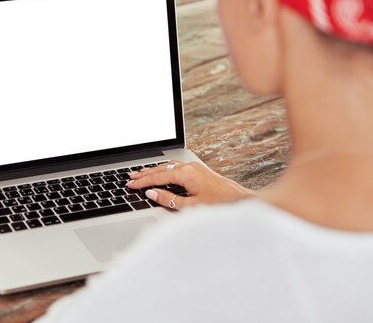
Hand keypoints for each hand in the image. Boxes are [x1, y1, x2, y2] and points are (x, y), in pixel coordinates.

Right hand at [127, 160, 254, 208]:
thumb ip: (168, 199)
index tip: (130, 185)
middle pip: (160, 169)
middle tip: (130, 177)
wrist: (243, 201)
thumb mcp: (190, 206)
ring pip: (168, 166)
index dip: (142, 182)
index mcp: (186, 174)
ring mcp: (195, 167)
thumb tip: (151, 193)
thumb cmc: (220, 205)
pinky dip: (164, 169)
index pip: (157, 177)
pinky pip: (176, 166)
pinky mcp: (199, 170)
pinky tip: (161, 171)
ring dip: (154, 170)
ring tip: (141, 173)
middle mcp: (189, 167)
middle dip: (144, 173)